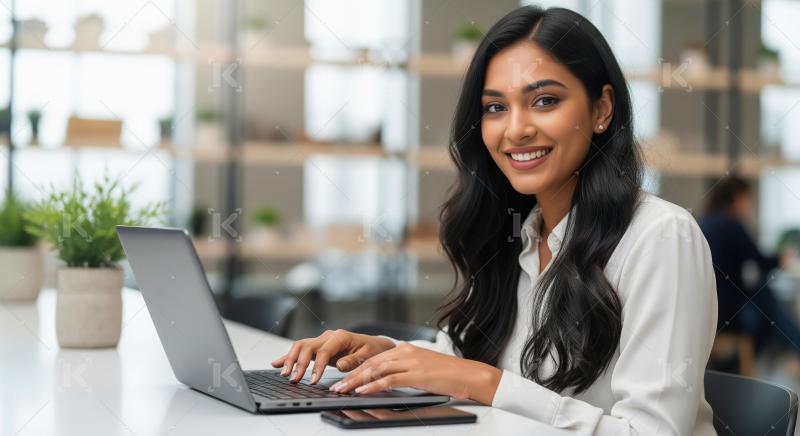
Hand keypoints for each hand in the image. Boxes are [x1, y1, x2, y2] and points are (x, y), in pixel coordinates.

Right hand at [270, 329, 395, 383]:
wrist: (373, 345)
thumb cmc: (371, 350)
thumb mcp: (367, 356)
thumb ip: (353, 360)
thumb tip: (340, 365)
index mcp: (340, 336)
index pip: (324, 351)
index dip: (317, 367)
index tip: (313, 381)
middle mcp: (328, 336)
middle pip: (307, 346)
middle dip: (298, 363)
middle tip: (294, 379)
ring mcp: (321, 340)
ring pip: (300, 346)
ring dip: (290, 360)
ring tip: (284, 374)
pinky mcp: (318, 347)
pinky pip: (300, 350)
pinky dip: (288, 357)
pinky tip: (276, 363)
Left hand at [328, 342, 502, 404]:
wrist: (469, 375)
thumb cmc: (448, 375)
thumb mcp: (422, 369)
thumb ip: (404, 371)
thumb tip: (386, 381)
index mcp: (406, 349)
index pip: (375, 358)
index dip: (357, 368)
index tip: (344, 378)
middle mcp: (406, 352)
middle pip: (372, 363)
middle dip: (352, 375)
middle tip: (337, 385)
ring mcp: (411, 362)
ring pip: (376, 370)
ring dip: (357, 381)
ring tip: (343, 389)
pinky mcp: (417, 374)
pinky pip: (389, 379)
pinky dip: (373, 386)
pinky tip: (362, 391)